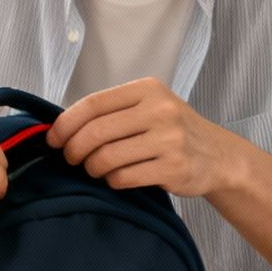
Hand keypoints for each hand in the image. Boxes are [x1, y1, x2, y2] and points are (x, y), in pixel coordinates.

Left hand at [48, 78, 245, 196]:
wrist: (218, 156)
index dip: (66, 124)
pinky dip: (112, 181)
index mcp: (148, 89)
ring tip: (96, 169)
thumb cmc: (173, 131)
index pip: (93, 104)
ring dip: (93, 168)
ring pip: (107, 157)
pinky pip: (124, 177)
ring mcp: (169, 140)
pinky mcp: (174, 168)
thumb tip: (62, 127)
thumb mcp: (149, 107)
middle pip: (96, 132)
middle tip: (71, 159)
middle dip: (74, 150)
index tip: (53, 139)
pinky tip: (117, 178)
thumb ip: (113, 111)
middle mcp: (160, 110)